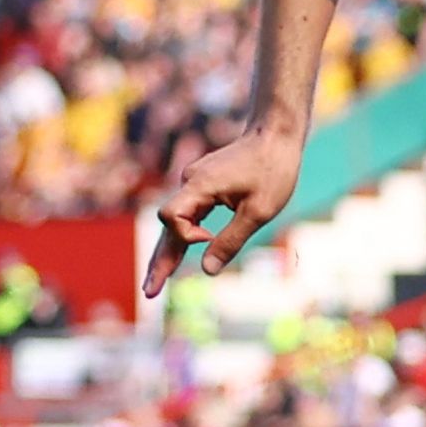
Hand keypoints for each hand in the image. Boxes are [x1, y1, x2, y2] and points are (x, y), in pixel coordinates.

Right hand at [146, 126, 303, 294]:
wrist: (276, 133)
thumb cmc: (273, 169)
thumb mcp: (259, 211)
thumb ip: (231, 241)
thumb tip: (207, 271)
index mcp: (199, 185)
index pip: (171, 217)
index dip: (186, 235)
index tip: (211, 236)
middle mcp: (190, 182)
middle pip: (166, 226)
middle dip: (159, 260)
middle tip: (150, 293)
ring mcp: (195, 182)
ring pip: (176, 221)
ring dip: (169, 250)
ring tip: (158, 280)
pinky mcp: (204, 184)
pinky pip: (188, 213)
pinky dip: (184, 234)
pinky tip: (181, 253)